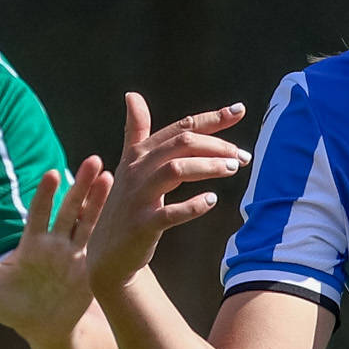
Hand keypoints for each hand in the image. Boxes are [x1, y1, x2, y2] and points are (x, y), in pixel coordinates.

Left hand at [0, 162, 104, 348]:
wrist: (41, 331)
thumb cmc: (11, 308)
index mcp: (32, 243)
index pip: (39, 212)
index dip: (46, 194)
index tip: (52, 175)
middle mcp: (55, 243)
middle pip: (69, 208)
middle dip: (80, 186)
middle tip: (93, 161)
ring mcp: (74, 254)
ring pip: (88, 221)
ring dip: (98, 200)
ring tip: (110, 176)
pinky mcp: (89, 269)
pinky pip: (99, 245)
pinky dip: (109, 229)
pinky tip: (120, 211)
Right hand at [84, 93, 249, 291]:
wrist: (106, 253)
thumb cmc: (126, 206)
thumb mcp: (129, 167)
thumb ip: (136, 132)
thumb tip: (132, 95)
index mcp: (139, 154)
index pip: (180, 128)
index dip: (211, 118)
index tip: (239, 111)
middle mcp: (137, 170)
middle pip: (180, 144)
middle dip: (215, 145)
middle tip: (242, 156)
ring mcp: (138, 197)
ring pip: (175, 170)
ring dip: (207, 166)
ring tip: (233, 169)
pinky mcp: (142, 225)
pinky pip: (170, 213)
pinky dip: (193, 206)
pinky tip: (212, 200)